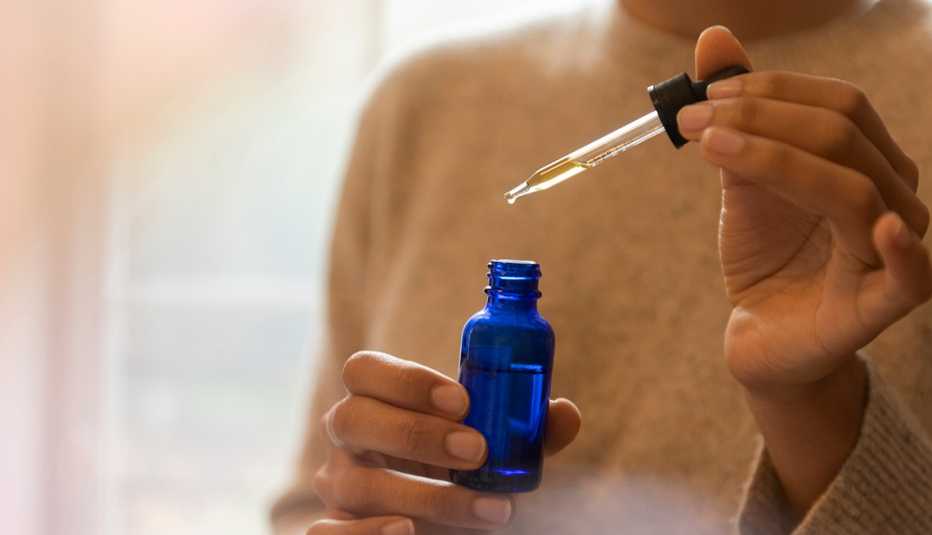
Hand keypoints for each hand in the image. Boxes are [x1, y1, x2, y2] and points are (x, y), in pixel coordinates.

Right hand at [307, 351, 580, 534]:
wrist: (439, 521)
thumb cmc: (462, 470)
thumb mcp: (496, 449)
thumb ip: (524, 432)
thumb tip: (565, 414)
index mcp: (374, 397)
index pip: (365, 370)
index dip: (407, 380)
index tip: (463, 400)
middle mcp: (345, 435)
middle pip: (352, 417)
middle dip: (415, 433)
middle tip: (476, 451)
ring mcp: (336, 483)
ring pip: (355, 482)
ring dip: (425, 496)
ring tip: (488, 510)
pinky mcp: (333, 527)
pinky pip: (325, 533)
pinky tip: (408, 532)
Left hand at [677, 26, 931, 515]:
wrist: (762, 331)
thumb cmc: (767, 253)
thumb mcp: (744, 176)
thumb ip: (739, 113)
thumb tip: (713, 38)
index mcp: (867, 162)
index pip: (836, 105)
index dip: (771, 91)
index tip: (705, 93)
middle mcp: (891, 198)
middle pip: (840, 136)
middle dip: (759, 118)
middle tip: (693, 119)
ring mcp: (892, 251)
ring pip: (852, 189)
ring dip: (776, 159)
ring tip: (711, 145)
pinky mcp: (882, 305)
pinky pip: (913, 276)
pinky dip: (904, 250)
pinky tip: (880, 228)